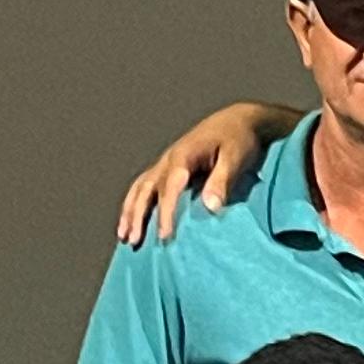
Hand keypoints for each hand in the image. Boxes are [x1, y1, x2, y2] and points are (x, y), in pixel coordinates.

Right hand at [113, 105, 272, 244]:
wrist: (236, 121)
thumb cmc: (238, 140)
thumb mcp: (235, 158)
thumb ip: (222, 181)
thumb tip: (211, 207)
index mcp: (184, 155)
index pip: (170, 187)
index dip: (166, 212)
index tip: (164, 236)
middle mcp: (168, 159)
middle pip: (147, 189)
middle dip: (139, 215)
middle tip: (134, 241)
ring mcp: (165, 163)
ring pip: (140, 189)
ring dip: (130, 212)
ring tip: (124, 237)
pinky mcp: (166, 168)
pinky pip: (143, 187)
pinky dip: (133, 204)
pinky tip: (128, 222)